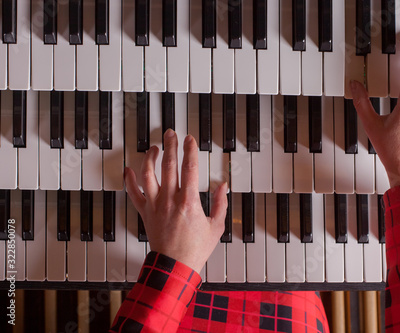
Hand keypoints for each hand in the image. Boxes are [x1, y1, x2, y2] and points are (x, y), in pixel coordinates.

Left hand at [124, 130, 227, 272]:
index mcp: (189, 201)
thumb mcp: (216, 226)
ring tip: (155, 148)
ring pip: (148, 175)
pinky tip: (129, 170)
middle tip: (171, 133)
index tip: (190, 139)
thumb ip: (220, 204)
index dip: (190, 150)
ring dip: (150, 158)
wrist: (175, 266)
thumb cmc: (195, 248)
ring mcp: (155, 205)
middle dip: (170, 146)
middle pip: (168, 165)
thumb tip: (223, 186)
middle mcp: (170, 199)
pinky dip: (129, 180)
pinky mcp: (145, 213)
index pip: (189, 168)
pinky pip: (133, 194)